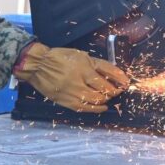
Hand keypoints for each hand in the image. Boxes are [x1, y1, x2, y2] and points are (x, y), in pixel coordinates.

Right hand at [13, 42, 128, 112]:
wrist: (38, 66)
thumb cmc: (60, 58)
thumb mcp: (80, 55)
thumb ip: (96, 64)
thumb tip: (114, 74)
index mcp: (84, 66)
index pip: (108, 73)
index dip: (120, 79)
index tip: (125, 82)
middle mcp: (80, 80)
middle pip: (104, 89)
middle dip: (114, 91)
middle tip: (117, 90)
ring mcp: (73, 92)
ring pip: (97, 100)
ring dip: (106, 99)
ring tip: (108, 96)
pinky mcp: (67, 101)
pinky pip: (86, 108)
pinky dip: (97, 109)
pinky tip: (102, 107)